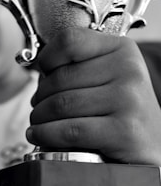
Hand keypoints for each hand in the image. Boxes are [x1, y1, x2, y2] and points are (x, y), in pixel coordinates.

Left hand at [26, 27, 160, 165]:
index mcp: (122, 50)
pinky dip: (46, 134)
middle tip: (38, 108)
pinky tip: (40, 135)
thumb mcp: (110, 77)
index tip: (42, 72)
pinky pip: (70, 130)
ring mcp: (128, 100)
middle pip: (60, 78)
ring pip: (61, 104)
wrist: (153, 144)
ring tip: (38, 123)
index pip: (70, 41)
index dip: (47, 58)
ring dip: (39, 118)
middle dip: (39, 97)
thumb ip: (80, 66)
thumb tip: (38, 73)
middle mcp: (128, 70)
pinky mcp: (123, 131)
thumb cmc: (123, 110)